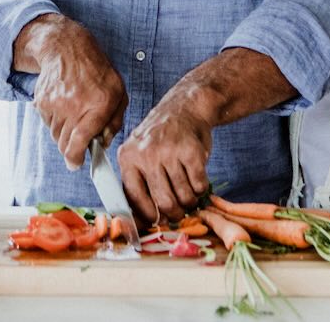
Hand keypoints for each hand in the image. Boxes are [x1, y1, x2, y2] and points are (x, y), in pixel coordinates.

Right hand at [20, 16, 128, 169]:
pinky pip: (47, 124)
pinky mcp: (42, 102)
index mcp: (100, 104)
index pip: (80, 142)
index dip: (76, 158)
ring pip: (55, 136)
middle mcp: (75, 105)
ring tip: (74, 114)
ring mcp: (55, 104)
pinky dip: (56, 121)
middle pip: (64, 144)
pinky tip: (65, 105)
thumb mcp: (119, 92)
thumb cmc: (98, 72)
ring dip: (64, 133)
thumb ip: (115, 121)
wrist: (67, 49)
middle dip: (72, 148)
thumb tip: (103, 144)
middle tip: (79, 139)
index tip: (77, 163)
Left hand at [117, 96, 212, 223]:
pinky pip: (199, 184)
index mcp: (128, 158)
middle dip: (174, 214)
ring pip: (183, 195)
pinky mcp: (192, 151)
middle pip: (163, 201)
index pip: (134, 198)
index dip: (148, 216)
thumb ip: (137, 182)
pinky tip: (198, 181)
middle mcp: (146, 154)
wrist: (185, 107)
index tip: (157, 220)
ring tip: (190, 196)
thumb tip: (140, 221)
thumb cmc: (162, 137)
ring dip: (190, 201)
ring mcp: (170, 152)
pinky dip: (201, 188)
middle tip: (179, 213)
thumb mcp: (140, 153)